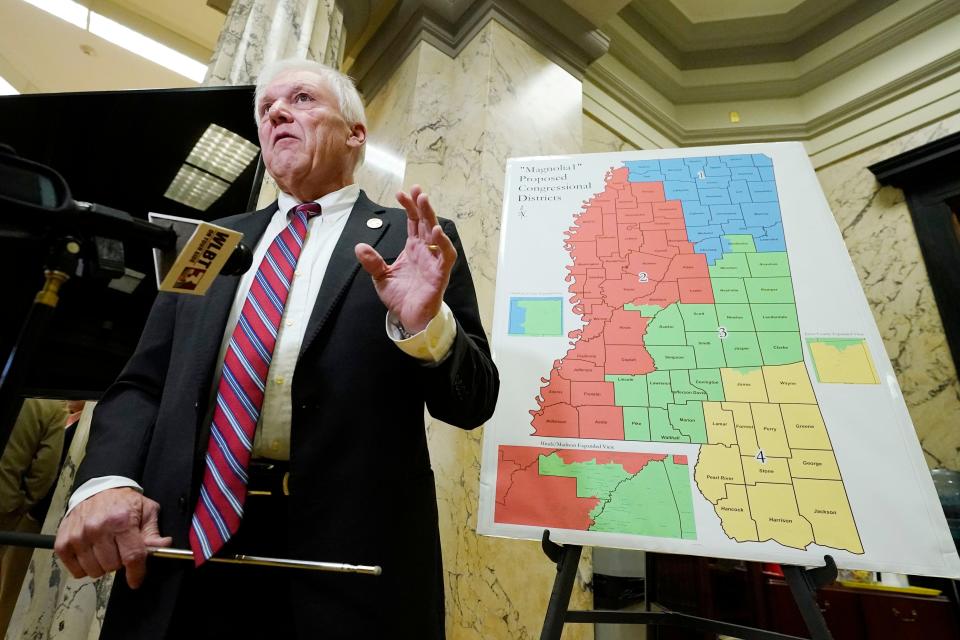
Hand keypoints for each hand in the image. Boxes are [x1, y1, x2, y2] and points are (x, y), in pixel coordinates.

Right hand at [54, 488, 171, 588]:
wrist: (97, 489)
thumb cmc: (124, 502)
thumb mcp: (146, 510)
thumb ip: (153, 532)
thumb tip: (163, 547)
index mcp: (121, 521)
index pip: (132, 556)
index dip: (137, 573)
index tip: (136, 580)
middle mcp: (97, 529)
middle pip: (112, 566)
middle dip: (119, 562)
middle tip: (120, 549)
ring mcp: (78, 537)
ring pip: (94, 571)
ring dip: (102, 565)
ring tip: (106, 550)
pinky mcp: (63, 543)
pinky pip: (76, 571)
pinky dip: (85, 567)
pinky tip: (91, 554)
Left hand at [355, 185, 456, 332]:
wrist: (409, 318)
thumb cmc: (400, 297)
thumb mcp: (381, 277)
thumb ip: (372, 262)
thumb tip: (359, 246)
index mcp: (413, 248)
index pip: (413, 222)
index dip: (409, 207)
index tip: (401, 193)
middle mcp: (426, 251)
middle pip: (425, 223)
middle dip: (422, 206)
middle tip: (417, 190)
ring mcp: (434, 261)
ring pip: (437, 235)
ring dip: (432, 218)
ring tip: (425, 203)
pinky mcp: (440, 274)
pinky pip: (446, 256)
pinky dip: (443, 243)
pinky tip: (435, 232)